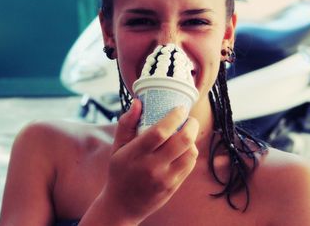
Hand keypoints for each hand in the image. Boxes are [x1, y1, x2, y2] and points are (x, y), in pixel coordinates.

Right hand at [101, 99, 198, 223]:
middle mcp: (152, 167)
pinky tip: (184, 148)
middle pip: (182, 141)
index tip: (180, 108)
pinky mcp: (173, 186)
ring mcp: (165, 178)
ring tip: (186, 133)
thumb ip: (126, 124)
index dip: (174, 117)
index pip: (160, 131)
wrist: (122, 206)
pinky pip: (190, 165)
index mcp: (135, 154)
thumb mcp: (117, 148)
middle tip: (189, 119)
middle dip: (191, 125)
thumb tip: (138, 102)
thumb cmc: (119, 172)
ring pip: (191, 153)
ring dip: (192, 139)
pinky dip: (191, 152)